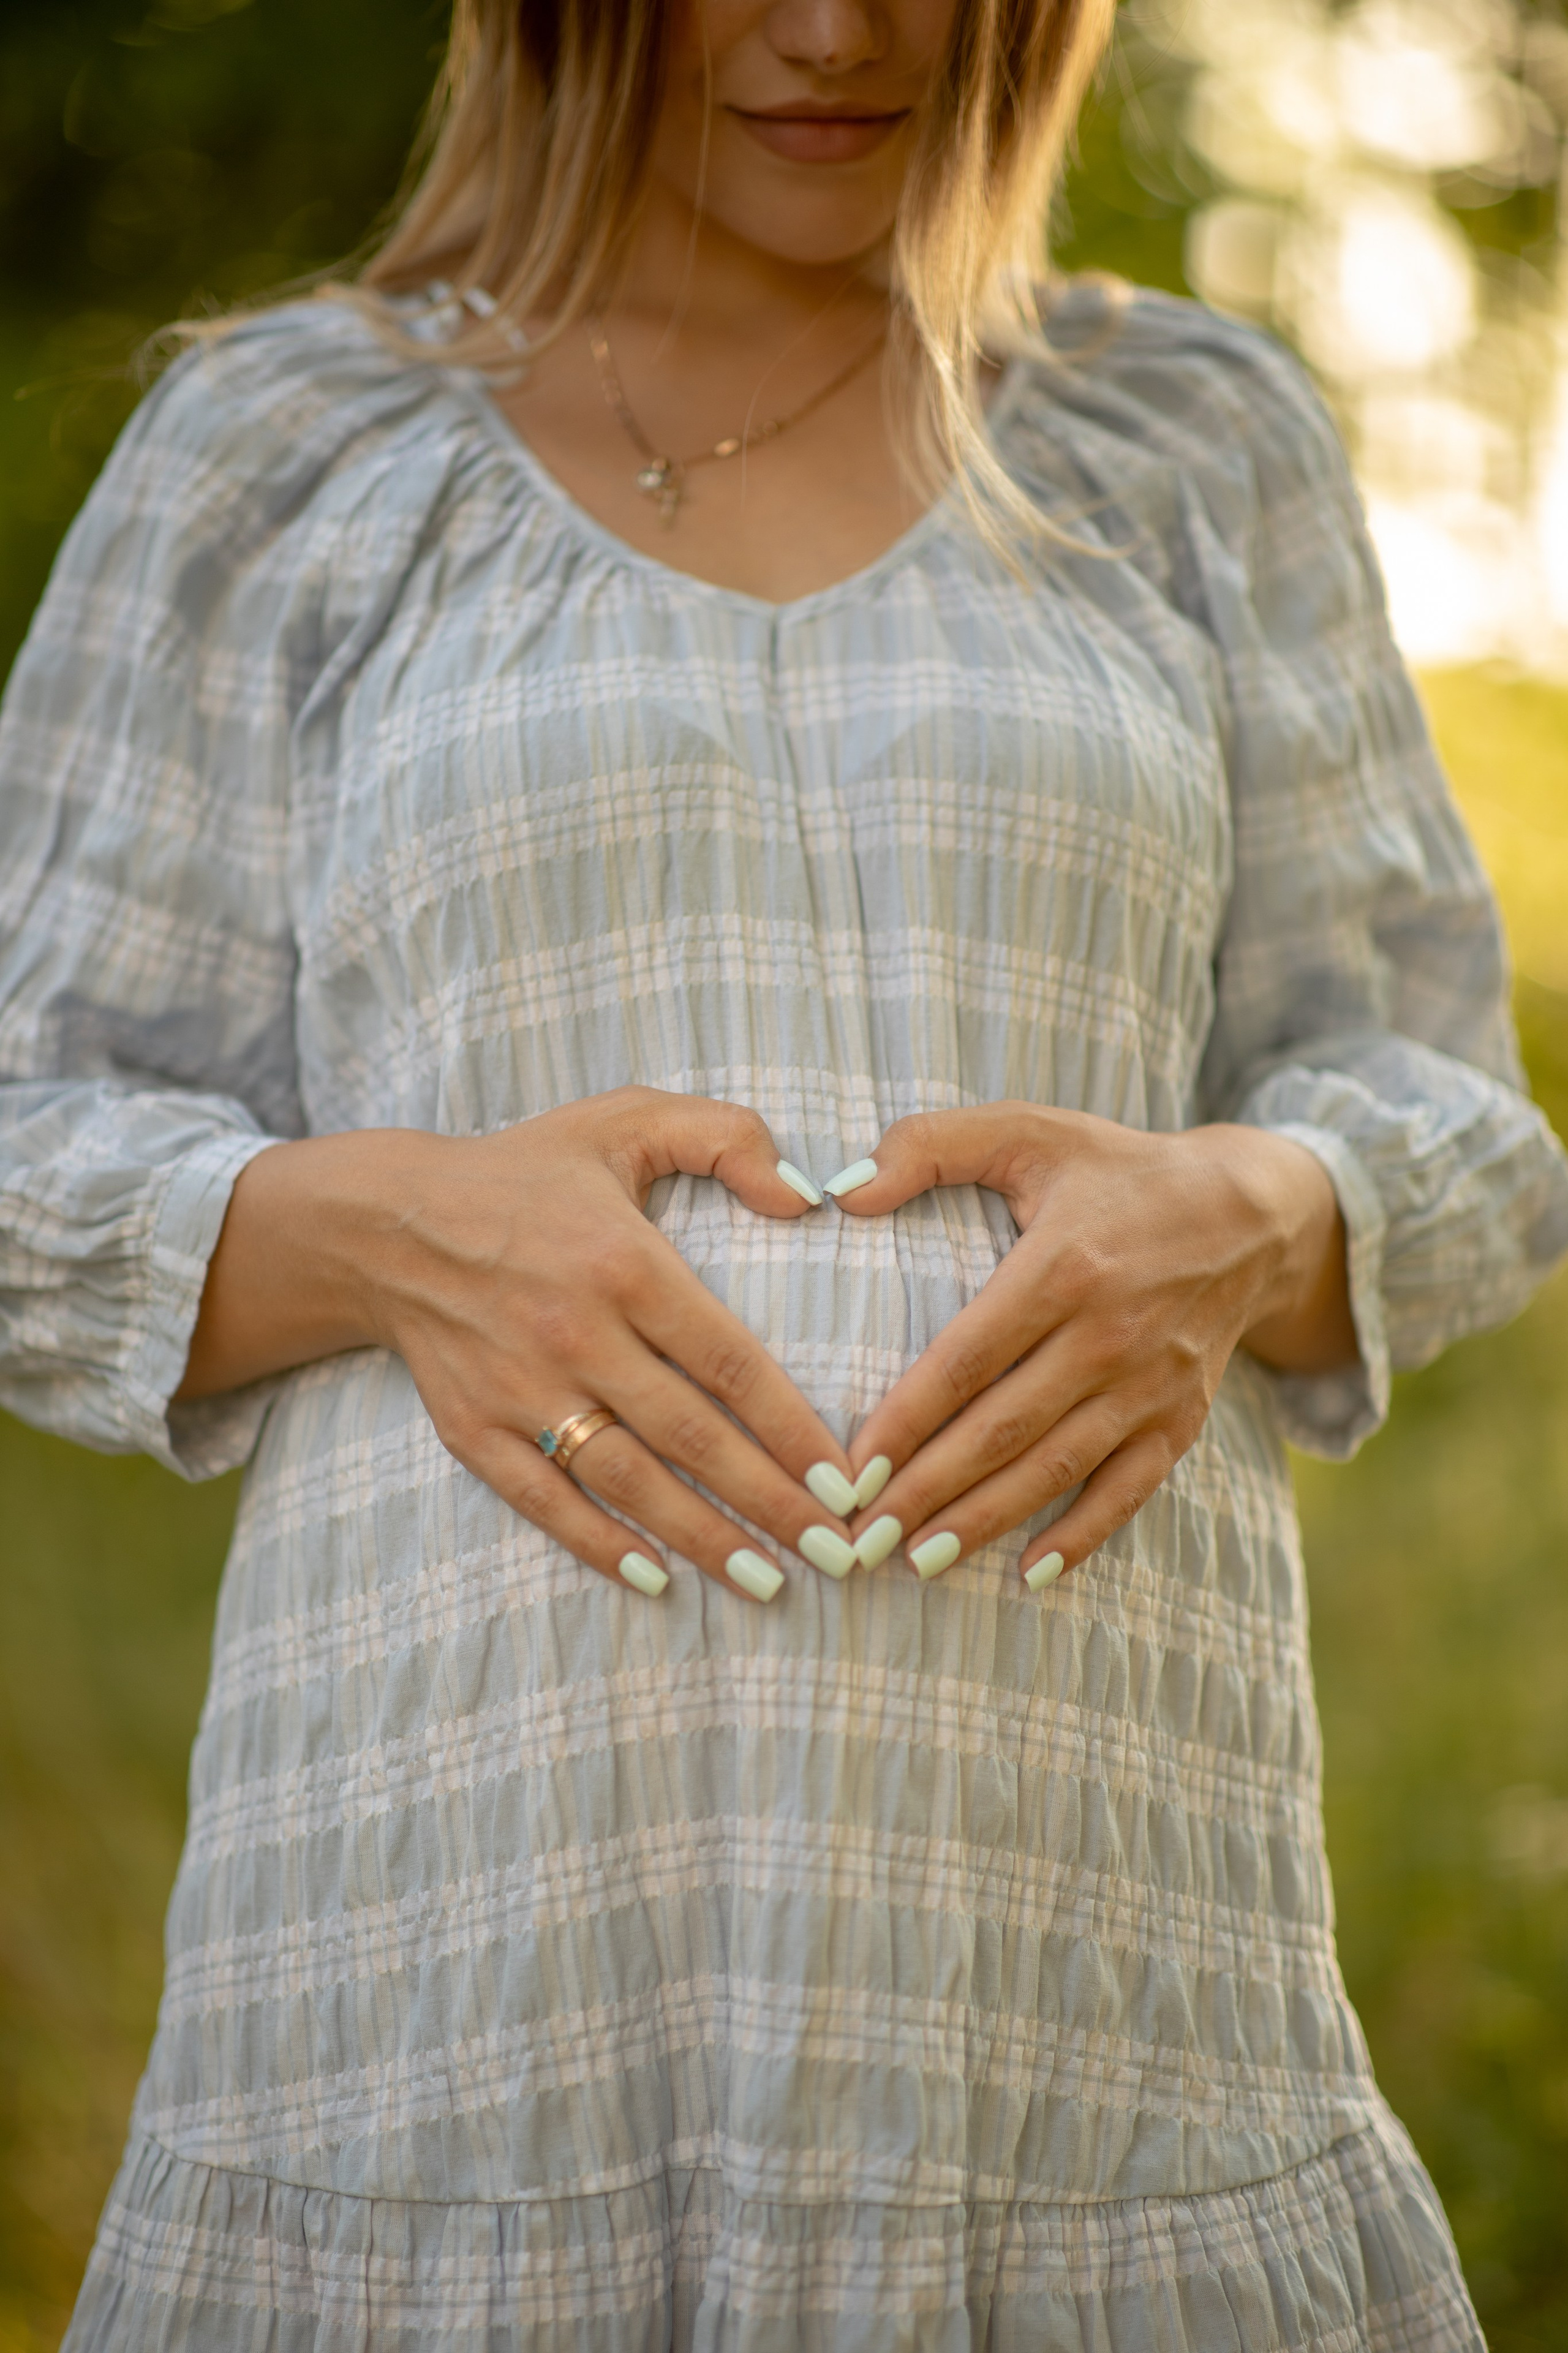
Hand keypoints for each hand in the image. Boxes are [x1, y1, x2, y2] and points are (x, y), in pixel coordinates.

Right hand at [179, 1088, 858, 1601]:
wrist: (385, 1220)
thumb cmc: (525, 1170)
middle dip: (771, 1503)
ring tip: (768, 1580)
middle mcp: (575, 1334)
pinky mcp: (474, 1428)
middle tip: (837, 1553)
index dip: (792, 1428)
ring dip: (701, 1537)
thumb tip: (806, 1195)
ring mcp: (520, 1388)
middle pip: (691, 1436)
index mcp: (623, 1264)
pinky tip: (654, 1579)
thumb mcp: (626, 1119)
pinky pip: (544, 1499)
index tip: (845, 1479)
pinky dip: (597, 1544)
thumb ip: (727, 1136)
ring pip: (627, 1480)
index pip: (729, 1363)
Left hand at [829, 1106, 1355, 1586]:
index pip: (966, 1360)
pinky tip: (1029, 1575)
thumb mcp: (1029, 1131)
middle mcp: (1109, 1336)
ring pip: (1055, 1469)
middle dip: (926, 1491)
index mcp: (1063, 1267)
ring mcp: (1150, 1386)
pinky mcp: (1181, 1420)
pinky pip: (1128, 1490)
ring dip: (985, 1522)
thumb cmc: (1116, 1171)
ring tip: (918, 1562)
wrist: (1248, 1214)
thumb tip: (842, 1193)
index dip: (906, 1419)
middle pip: (1002, 1429)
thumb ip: (930, 1146)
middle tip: (860, 1536)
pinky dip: (1082, 1537)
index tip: (850, 1467)